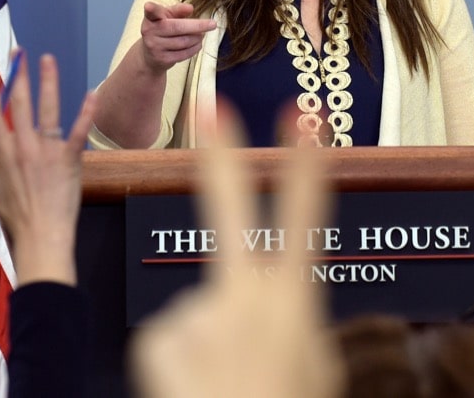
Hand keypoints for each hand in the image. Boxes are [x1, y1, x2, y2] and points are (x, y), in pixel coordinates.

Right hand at [0, 52, 95, 285]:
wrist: (42, 236)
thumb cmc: (15, 216)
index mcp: (2, 154)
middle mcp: (23, 148)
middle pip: (17, 104)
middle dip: (17, 76)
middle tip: (17, 54)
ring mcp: (47, 152)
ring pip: (47, 109)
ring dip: (47, 82)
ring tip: (47, 59)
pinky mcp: (69, 159)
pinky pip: (78, 131)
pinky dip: (86, 111)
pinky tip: (92, 93)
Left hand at [131, 105, 341, 397]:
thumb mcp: (314, 369)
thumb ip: (295, 325)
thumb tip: (278, 301)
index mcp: (293, 302)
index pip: (302, 216)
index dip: (303, 162)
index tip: (300, 114)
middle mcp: (245, 298)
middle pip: (229, 211)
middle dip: (221, 155)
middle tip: (208, 105)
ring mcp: (199, 313)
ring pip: (196, 308)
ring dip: (206, 345)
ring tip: (222, 388)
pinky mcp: (159, 335)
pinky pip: (169, 337)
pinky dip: (178, 365)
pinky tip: (196, 391)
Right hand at [138, 1, 216, 71]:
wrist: (150, 56)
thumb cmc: (162, 30)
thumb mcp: (167, 16)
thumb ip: (177, 10)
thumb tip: (190, 8)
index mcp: (150, 19)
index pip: (151, 12)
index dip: (151, 9)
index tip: (149, 6)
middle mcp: (149, 32)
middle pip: (177, 27)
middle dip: (198, 25)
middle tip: (213, 24)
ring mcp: (155, 47)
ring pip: (184, 41)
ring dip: (198, 37)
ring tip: (202, 34)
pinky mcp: (163, 59)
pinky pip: (184, 53)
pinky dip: (195, 48)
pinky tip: (198, 43)